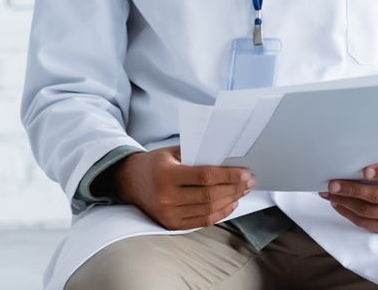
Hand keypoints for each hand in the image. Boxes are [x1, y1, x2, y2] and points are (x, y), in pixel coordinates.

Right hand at [113, 146, 253, 230]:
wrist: (129, 181)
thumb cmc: (154, 164)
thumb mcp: (170, 153)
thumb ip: (196, 156)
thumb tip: (228, 161)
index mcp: (165, 174)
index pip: (205, 177)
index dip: (228, 176)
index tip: (245, 173)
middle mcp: (166, 196)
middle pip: (210, 195)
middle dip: (234, 188)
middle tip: (249, 181)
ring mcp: (168, 213)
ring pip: (210, 210)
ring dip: (231, 200)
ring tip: (242, 191)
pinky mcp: (172, 224)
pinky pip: (204, 221)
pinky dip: (221, 213)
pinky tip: (230, 203)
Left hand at [321, 161, 377, 234]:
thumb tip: (356, 158)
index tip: (366, 171)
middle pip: (377, 195)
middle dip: (352, 189)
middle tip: (334, 184)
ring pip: (367, 210)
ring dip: (344, 201)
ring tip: (330, 193)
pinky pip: (366, 223)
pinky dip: (347, 213)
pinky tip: (337, 204)